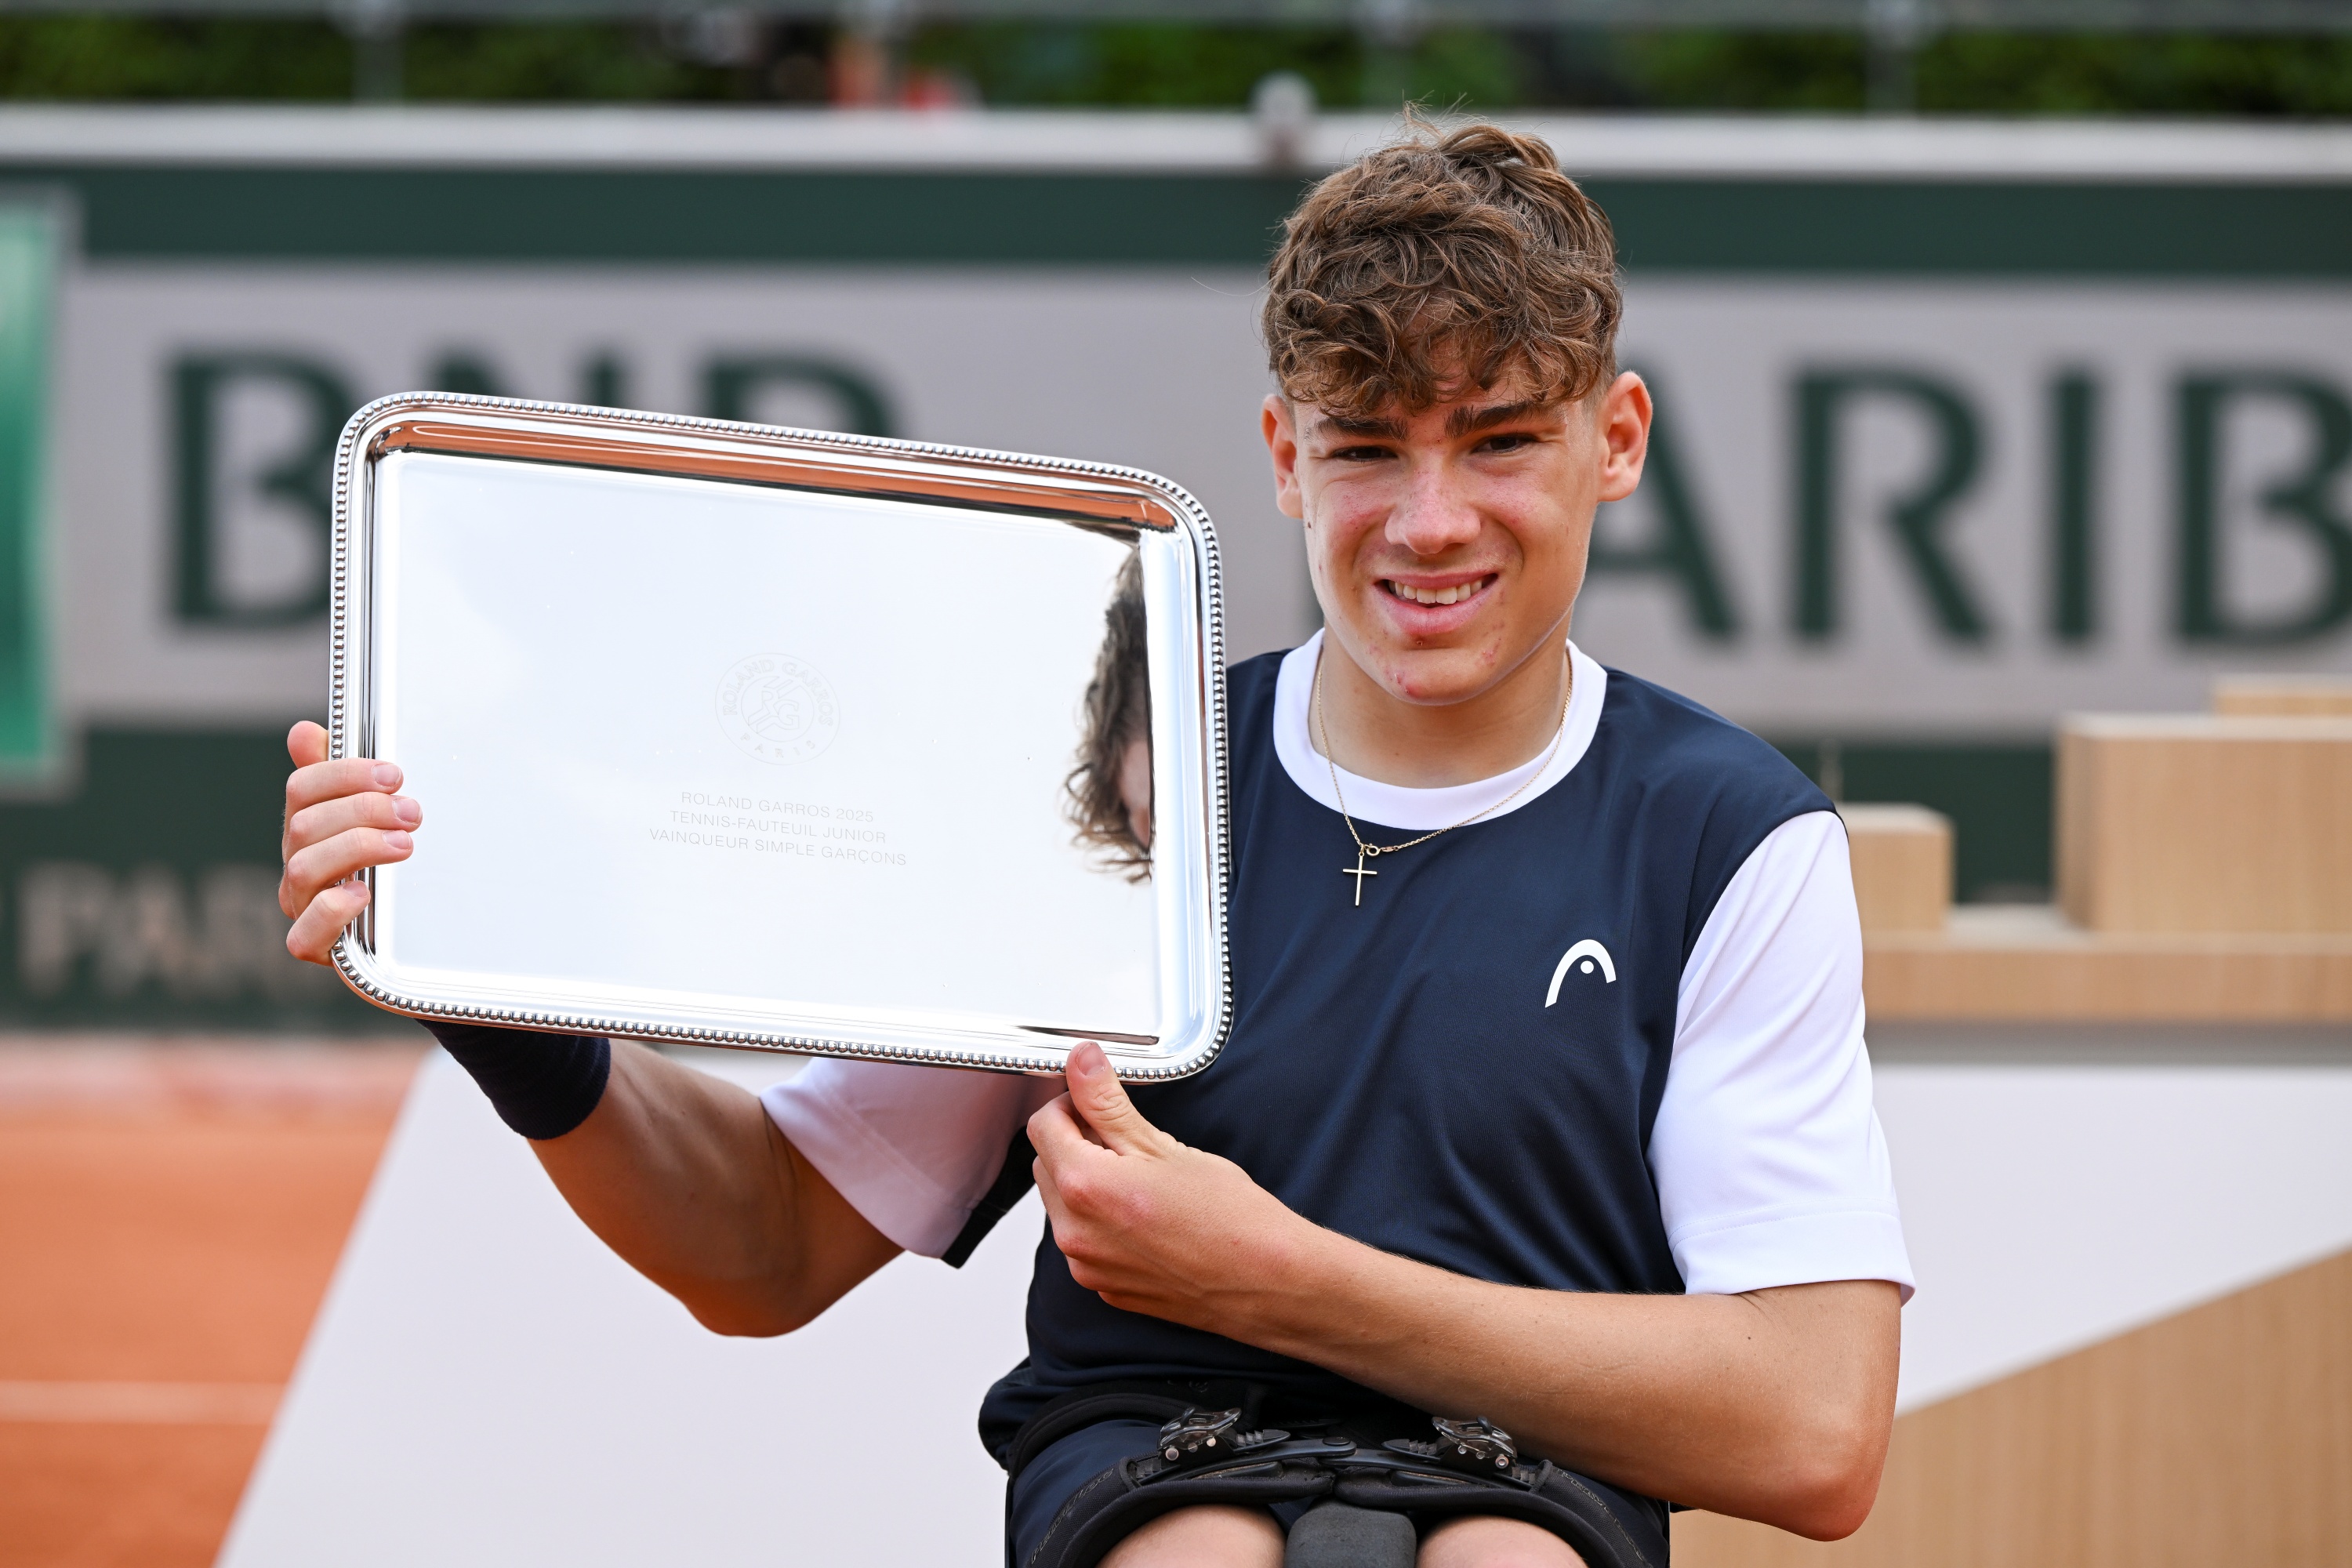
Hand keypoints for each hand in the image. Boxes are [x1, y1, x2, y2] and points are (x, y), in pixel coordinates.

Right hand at [278, 719, 421, 964]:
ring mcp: (303, 907)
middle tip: (412, 813)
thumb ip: (344, 778)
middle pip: (304, 825)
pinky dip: (331, 911)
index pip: (302, 788)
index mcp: (308, 827)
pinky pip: (303, 936)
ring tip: (405, 845)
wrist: (412, 938)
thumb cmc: (391, 867)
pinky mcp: (319, 949)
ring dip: (356, 849)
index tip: (395, 776)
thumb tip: (303, 731)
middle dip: (362, 811)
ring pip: (304, 869)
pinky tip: (363, 893)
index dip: (346, 774)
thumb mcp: (376, 818)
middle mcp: (298, 865)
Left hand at [1028, 1042, 1316, 1336]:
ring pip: (1063, 1206)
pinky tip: (1146, 1215)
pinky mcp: (1106, 1288)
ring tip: (1142, 1179)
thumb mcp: (1165, 1146)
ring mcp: (1088, 1268)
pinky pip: (1085, 1242)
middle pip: (1046, 1166)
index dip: (1068, 1104)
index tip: (1095, 1101)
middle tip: (1125, 1138)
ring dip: (1087, 1184)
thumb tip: (1082, 1063)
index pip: (1042, 1127)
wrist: (1268, 1282)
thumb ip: (1108, 1104)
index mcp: (1086, 1188)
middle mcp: (1075, 1234)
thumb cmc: (1232, 1219)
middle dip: (1074, 1143)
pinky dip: (1102, 1222)